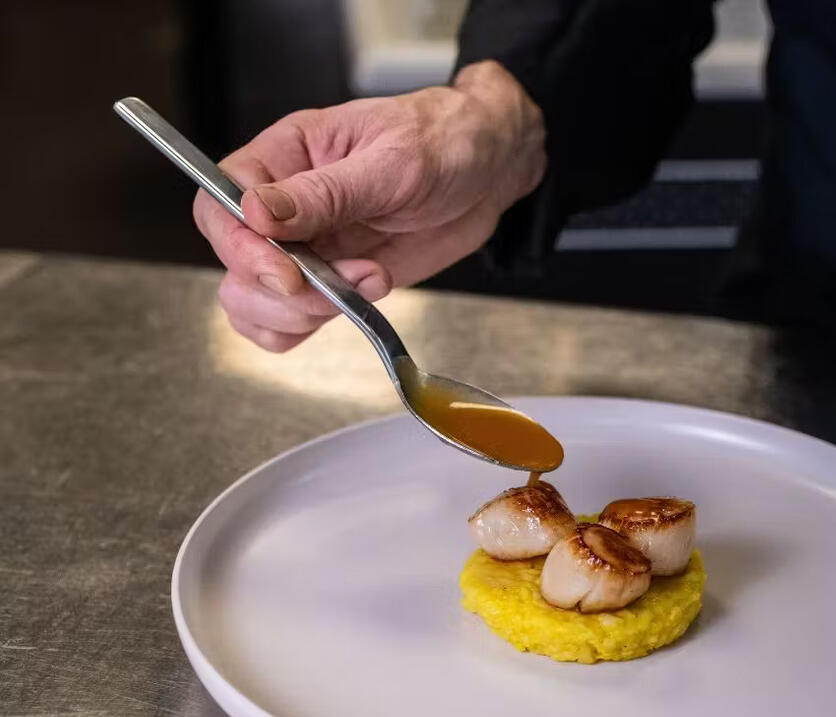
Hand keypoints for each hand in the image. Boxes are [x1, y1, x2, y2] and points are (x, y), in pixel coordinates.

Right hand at [193, 61, 545, 350]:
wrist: (488, 173)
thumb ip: (323, 194)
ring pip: (256, 302)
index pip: (220, 205)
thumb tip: (255, 213)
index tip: (285, 272)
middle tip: (338, 284)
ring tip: (368, 282)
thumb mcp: (390, 162)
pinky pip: (291, 322)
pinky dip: (314, 327)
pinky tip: (362, 300)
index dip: (239, 247)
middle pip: (233, 265)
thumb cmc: (443, 143)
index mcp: (285, 157)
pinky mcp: (331, 281)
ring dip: (305, 313)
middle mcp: (284, 206)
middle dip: (283, 291)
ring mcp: (306, 248)